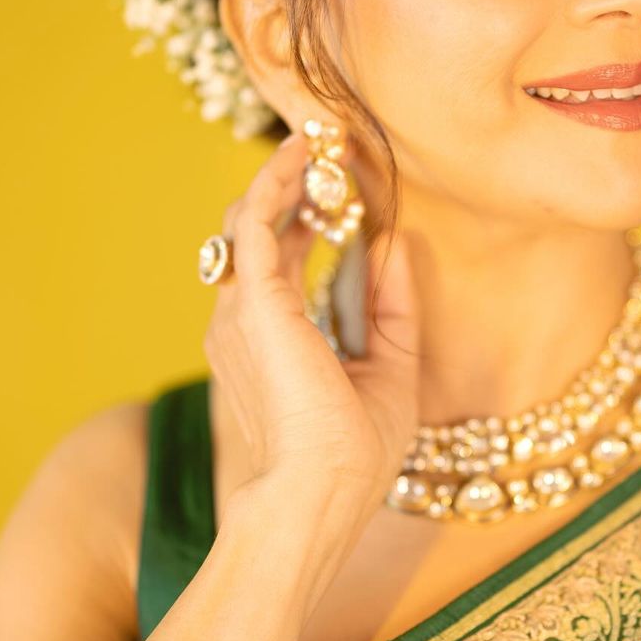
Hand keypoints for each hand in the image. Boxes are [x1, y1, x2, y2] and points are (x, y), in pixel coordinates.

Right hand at [202, 132, 419, 504]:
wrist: (317, 500)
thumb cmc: (348, 456)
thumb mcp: (390, 368)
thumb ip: (391, 306)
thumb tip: (399, 244)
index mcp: (270, 337)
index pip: (282, 256)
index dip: (309, 213)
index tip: (343, 180)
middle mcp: (243, 319)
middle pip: (259, 229)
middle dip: (291, 183)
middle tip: (328, 144)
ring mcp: (241, 310)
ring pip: (250, 219)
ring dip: (284, 176)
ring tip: (319, 140)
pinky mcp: (255, 302)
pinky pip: (257, 224)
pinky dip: (277, 186)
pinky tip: (304, 160)